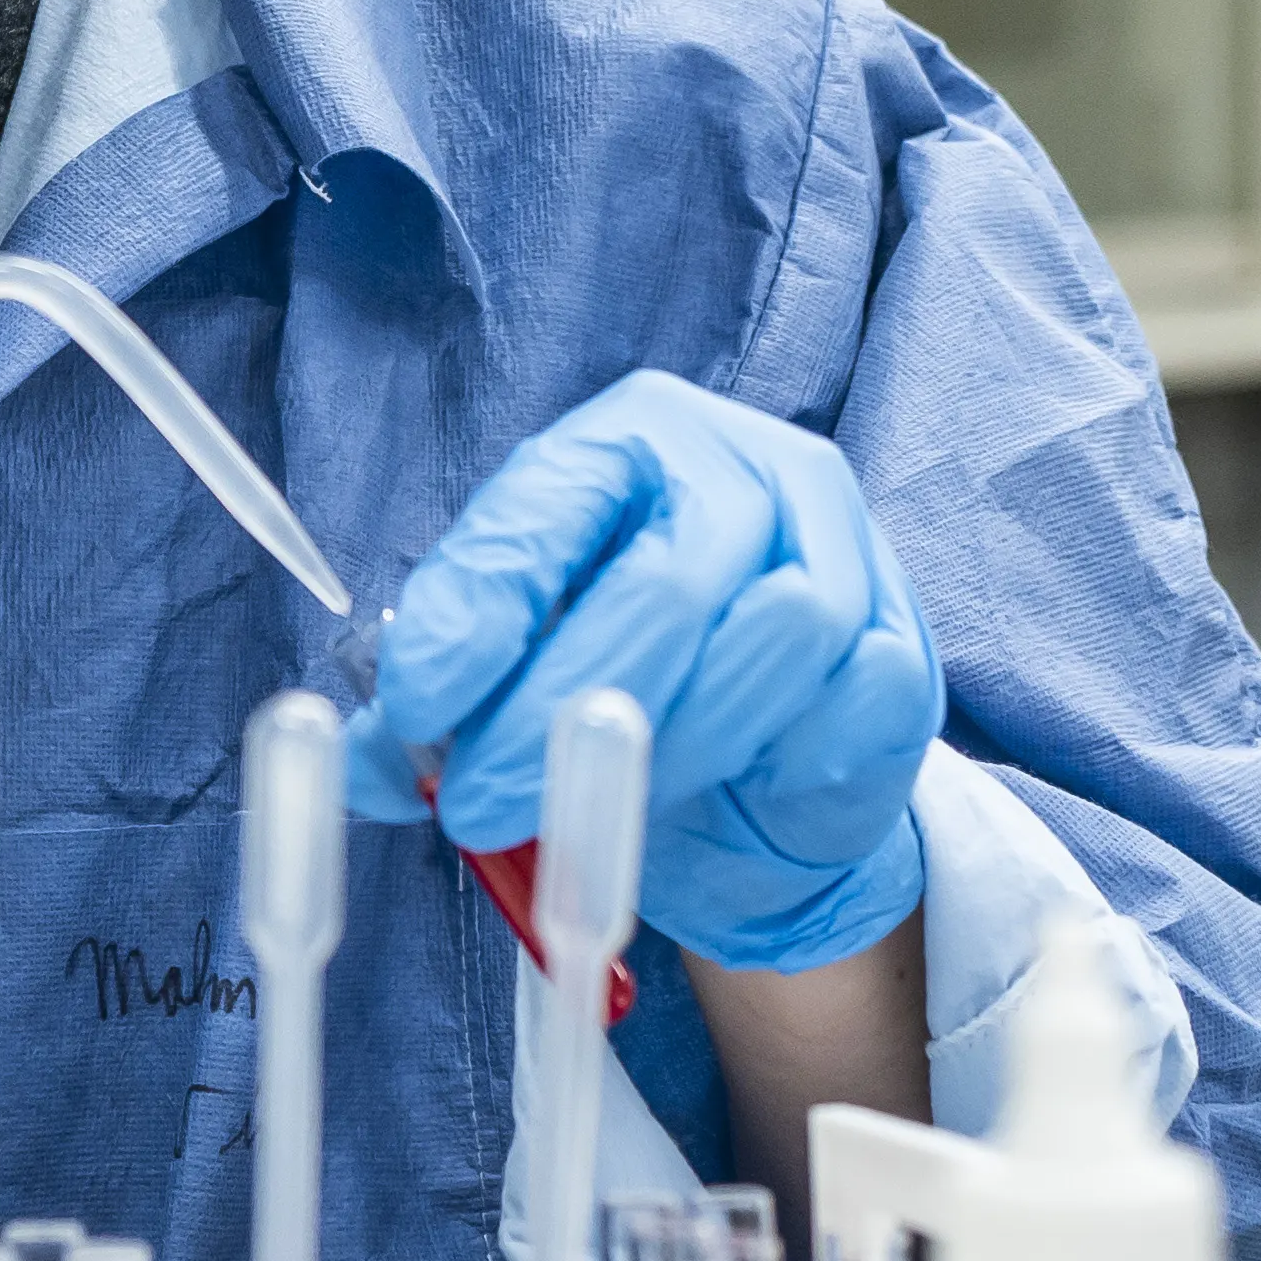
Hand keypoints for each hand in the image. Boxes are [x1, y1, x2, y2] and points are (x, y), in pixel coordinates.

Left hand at [340, 371, 937, 973]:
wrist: (762, 777)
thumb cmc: (624, 692)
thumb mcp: (510, 683)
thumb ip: (436, 716)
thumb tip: (358, 760)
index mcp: (630, 443)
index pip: (548, 503)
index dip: (478, 606)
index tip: (415, 706)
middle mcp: (745, 471)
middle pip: (666, 578)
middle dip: (558, 706)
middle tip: (478, 801)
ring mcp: (842, 551)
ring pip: (771, 639)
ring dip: (669, 746)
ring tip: (593, 817)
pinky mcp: (902, 650)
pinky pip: (848, 708)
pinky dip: (771, 765)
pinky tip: (718, 789)